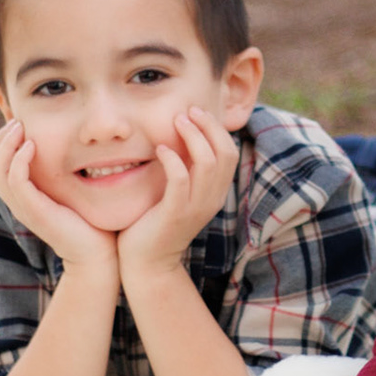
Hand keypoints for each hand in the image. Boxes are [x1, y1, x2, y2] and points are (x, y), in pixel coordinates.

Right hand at [0, 119, 116, 268]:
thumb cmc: (90, 220)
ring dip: (6, 145)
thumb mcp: (72, 188)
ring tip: (20, 127)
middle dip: (0, 139)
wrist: (99, 253)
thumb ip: (65, 169)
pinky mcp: (34, 212)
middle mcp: (18, 202)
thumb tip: (74, 143)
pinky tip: (32, 146)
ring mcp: (23, 208)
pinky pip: (16, 182)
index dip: (1, 140)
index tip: (17, 121)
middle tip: (17, 120)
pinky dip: (19, 161)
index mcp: (23, 196)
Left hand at [117, 106, 239, 276]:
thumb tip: (179, 138)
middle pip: (225, 152)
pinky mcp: (174, 214)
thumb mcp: (179, 194)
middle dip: (208, 126)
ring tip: (176, 121)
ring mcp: (195, 207)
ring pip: (208, 162)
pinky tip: (161, 149)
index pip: (230, 152)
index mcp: (215, 193)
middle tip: (188, 111)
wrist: (146, 264)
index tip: (196, 112)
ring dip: (193, 136)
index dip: (216, 128)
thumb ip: (185, 171)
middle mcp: (211, 199)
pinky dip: (172, 160)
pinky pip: (180, 180)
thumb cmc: (156, 224)